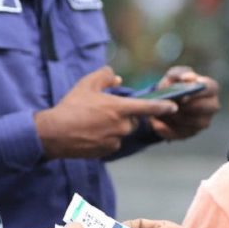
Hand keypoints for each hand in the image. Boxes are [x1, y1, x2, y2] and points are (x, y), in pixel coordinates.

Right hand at [35, 67, 177, 158]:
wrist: (54, 134)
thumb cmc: (71, 107)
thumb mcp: (87, 84)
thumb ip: (105, 76)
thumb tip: (117, 77)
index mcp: (119, 109)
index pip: (148, 108)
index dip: (163, 107)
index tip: (174, 106)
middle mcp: (121, 126)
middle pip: (133, 120)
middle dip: (124, 114)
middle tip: (105, 110)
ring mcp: (114, 140)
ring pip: (122, 131)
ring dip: (115, 126)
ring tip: (94, 121)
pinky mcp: (107, 151)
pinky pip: (113, 142)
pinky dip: (106, 137)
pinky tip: (91, 132)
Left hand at [150, 67, 218, 140]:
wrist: (162, 100)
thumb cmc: (172, 85)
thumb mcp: (173, 75)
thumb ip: (180, 73)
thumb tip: (188, 78)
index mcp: (210, 88)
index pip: (211, 88)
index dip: (199, 92)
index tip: (184, 95)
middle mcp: (211, 106)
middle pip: (206, 108)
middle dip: (188, 106)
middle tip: (172, 104)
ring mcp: (202, 122)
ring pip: (192, 122)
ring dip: (175, 116)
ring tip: (161, 110)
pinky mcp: (189, 134)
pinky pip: (178, 134)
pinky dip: (165, 129)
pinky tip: (155, 122)